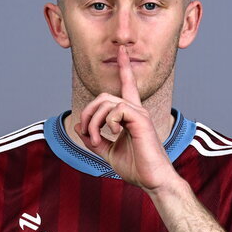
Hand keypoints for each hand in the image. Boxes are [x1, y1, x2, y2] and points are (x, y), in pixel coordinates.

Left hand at [74, 45, 179, 192]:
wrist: (152, 180)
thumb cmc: (136, 168)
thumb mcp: (108, 153)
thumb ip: (94, 140)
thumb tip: (79, 128)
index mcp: (131, 116)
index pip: (127, 86)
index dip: (124, 68)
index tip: (121, 50)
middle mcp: (136, 111)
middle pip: (103, 96)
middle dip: (87, 112)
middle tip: (85, 133)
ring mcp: (140, 113)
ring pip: (106, 102)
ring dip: (93, 122)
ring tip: (95, 140)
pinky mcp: (141, 119)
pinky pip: (117, 109)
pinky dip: (107, 122)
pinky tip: (113, 135)